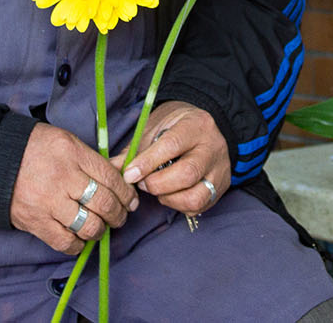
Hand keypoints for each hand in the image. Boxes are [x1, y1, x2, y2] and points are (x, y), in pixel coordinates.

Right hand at [10, 124, 138, 254]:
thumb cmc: (34, 148)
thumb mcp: (66, 142)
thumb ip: (91, 159)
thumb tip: (120, 174)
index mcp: (72, 153)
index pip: (110, 177)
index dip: (126, 192)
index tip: (131, 200)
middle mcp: (63, 178)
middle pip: (104, 203)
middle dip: (118, 214)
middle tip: (120, 216)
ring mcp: (48, 202)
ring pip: (88, 225)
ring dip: (100, 230)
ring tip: (101, 227)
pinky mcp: (35, 222)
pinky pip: (65, 242)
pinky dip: (78, 244)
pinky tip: (81, 238)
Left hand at [112, 102, 230, 215]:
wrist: (204, 126)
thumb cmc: (175, 126)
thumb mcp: (155, 127)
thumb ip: (135, 150)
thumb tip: (111, 169)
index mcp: (196, 125)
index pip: (172, 146)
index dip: (148, 163)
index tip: (129, 174)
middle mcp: (212, 148)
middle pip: (187, 174)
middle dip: (157, 184)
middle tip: (142, 183)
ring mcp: (219, 170)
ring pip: (196, 196)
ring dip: (169, 199)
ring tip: (158, 189)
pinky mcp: (221, 187)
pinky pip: (199, 206)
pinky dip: (179, 206)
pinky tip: (170, 194)